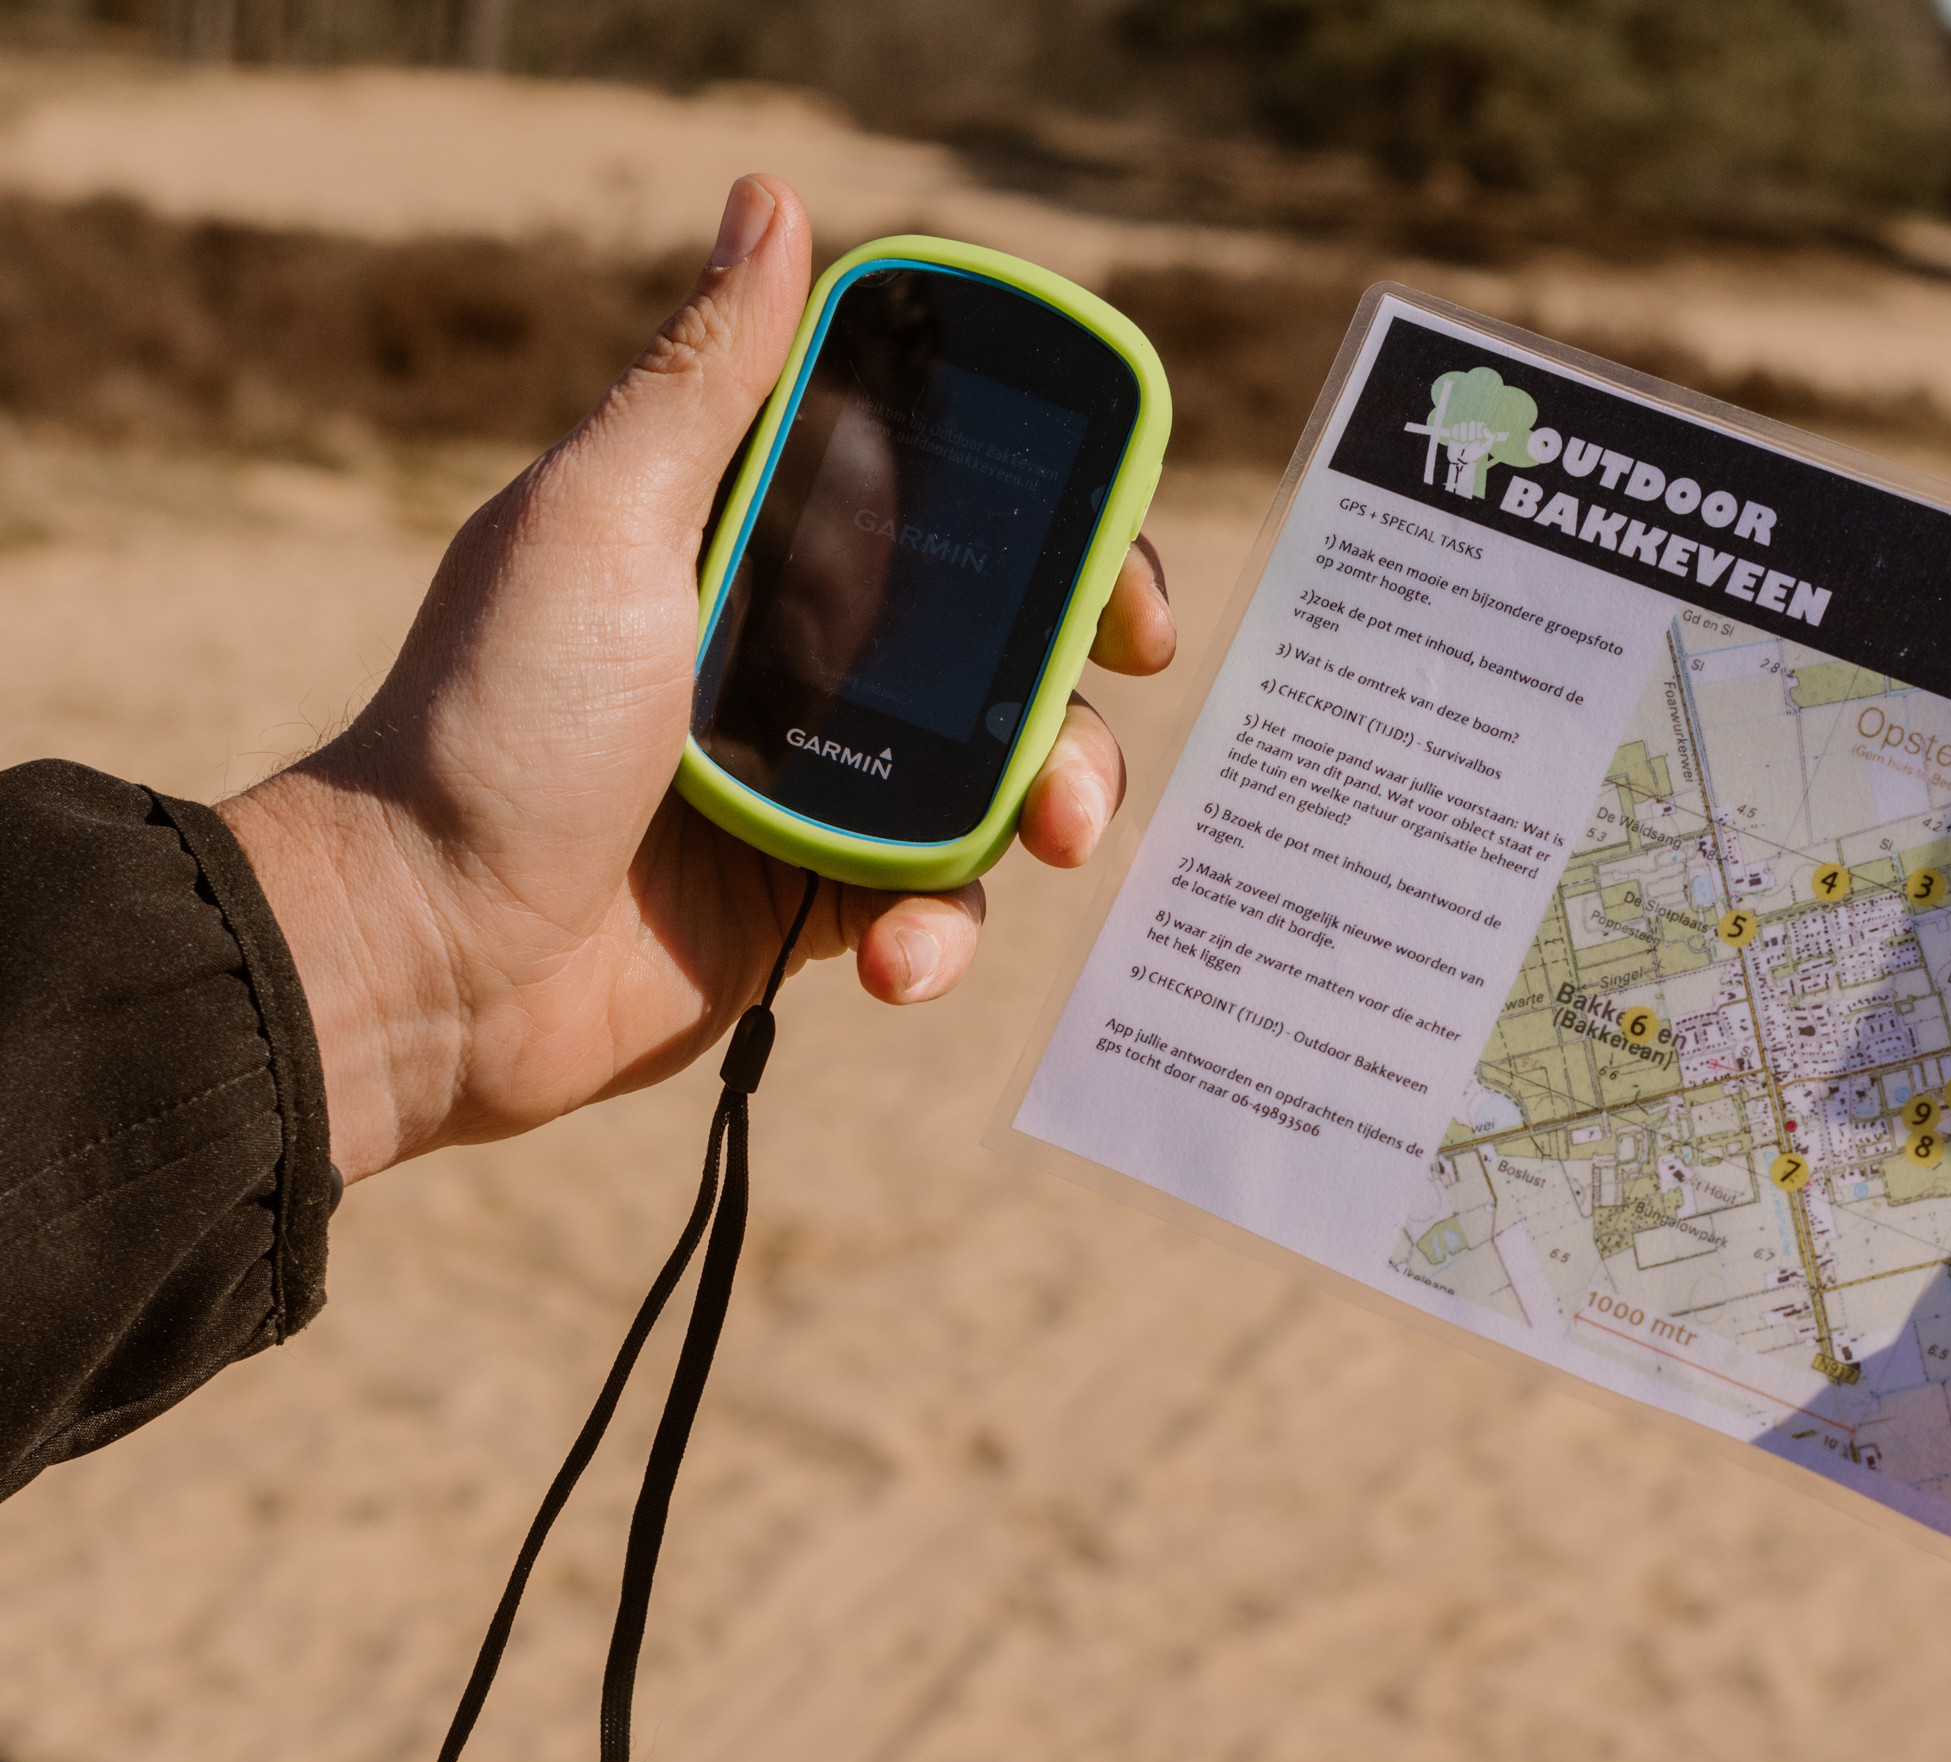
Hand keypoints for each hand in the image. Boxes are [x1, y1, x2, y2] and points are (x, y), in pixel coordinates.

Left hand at [219, 175, 1176, 1183]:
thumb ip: (708, 383)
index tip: (1115, 581)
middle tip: (1097, 729)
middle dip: (1075, 692)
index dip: (1056, 535)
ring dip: (1048, 808)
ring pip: (998, 786)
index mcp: (757, 549)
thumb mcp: (603, 523)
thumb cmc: (493, 724)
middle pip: (1005, 656)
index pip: (944, 514)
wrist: (430, 955)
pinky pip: (936, 908)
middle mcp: (801, 660)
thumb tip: (772, 204)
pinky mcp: (814, 911)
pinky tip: (897, 963)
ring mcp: (815, 790)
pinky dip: (943, 936)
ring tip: (1043, 841)